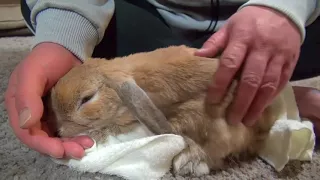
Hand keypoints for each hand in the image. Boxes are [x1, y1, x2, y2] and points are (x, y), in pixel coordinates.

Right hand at [4, 42, 93, 158]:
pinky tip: (87, 137)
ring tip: (87, 145)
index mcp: (19, 106)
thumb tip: (28, 123)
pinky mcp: (62, 112)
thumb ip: (27, 96)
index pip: (27, 133)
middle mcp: (32, 114)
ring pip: (56, 136)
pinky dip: (75, 135)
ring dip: (70, 144)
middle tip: (79, 152)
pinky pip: (67, 129)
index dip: (42, 145)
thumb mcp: (33, 73)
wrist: (66, 49)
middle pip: (43, 138)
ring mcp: (48, 113)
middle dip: (60, 148)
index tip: (59, 150)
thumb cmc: (46, 58)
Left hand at [195, 6, 300, 125]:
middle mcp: (261, 49)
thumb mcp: (229, 26)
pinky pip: (281, 83)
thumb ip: (214, 43)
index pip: (229, 64)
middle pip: (251, 80)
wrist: (282, 11)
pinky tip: (261, 108)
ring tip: (247, 120)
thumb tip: (197, 57)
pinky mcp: (290, 62)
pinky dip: (271, 98)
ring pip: (268, 85)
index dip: (220, 84)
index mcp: (243, 39)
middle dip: (241, 102)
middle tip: (232, 119)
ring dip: (257, 106)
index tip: (212, 101)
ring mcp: (278, 56)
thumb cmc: (249, 21)